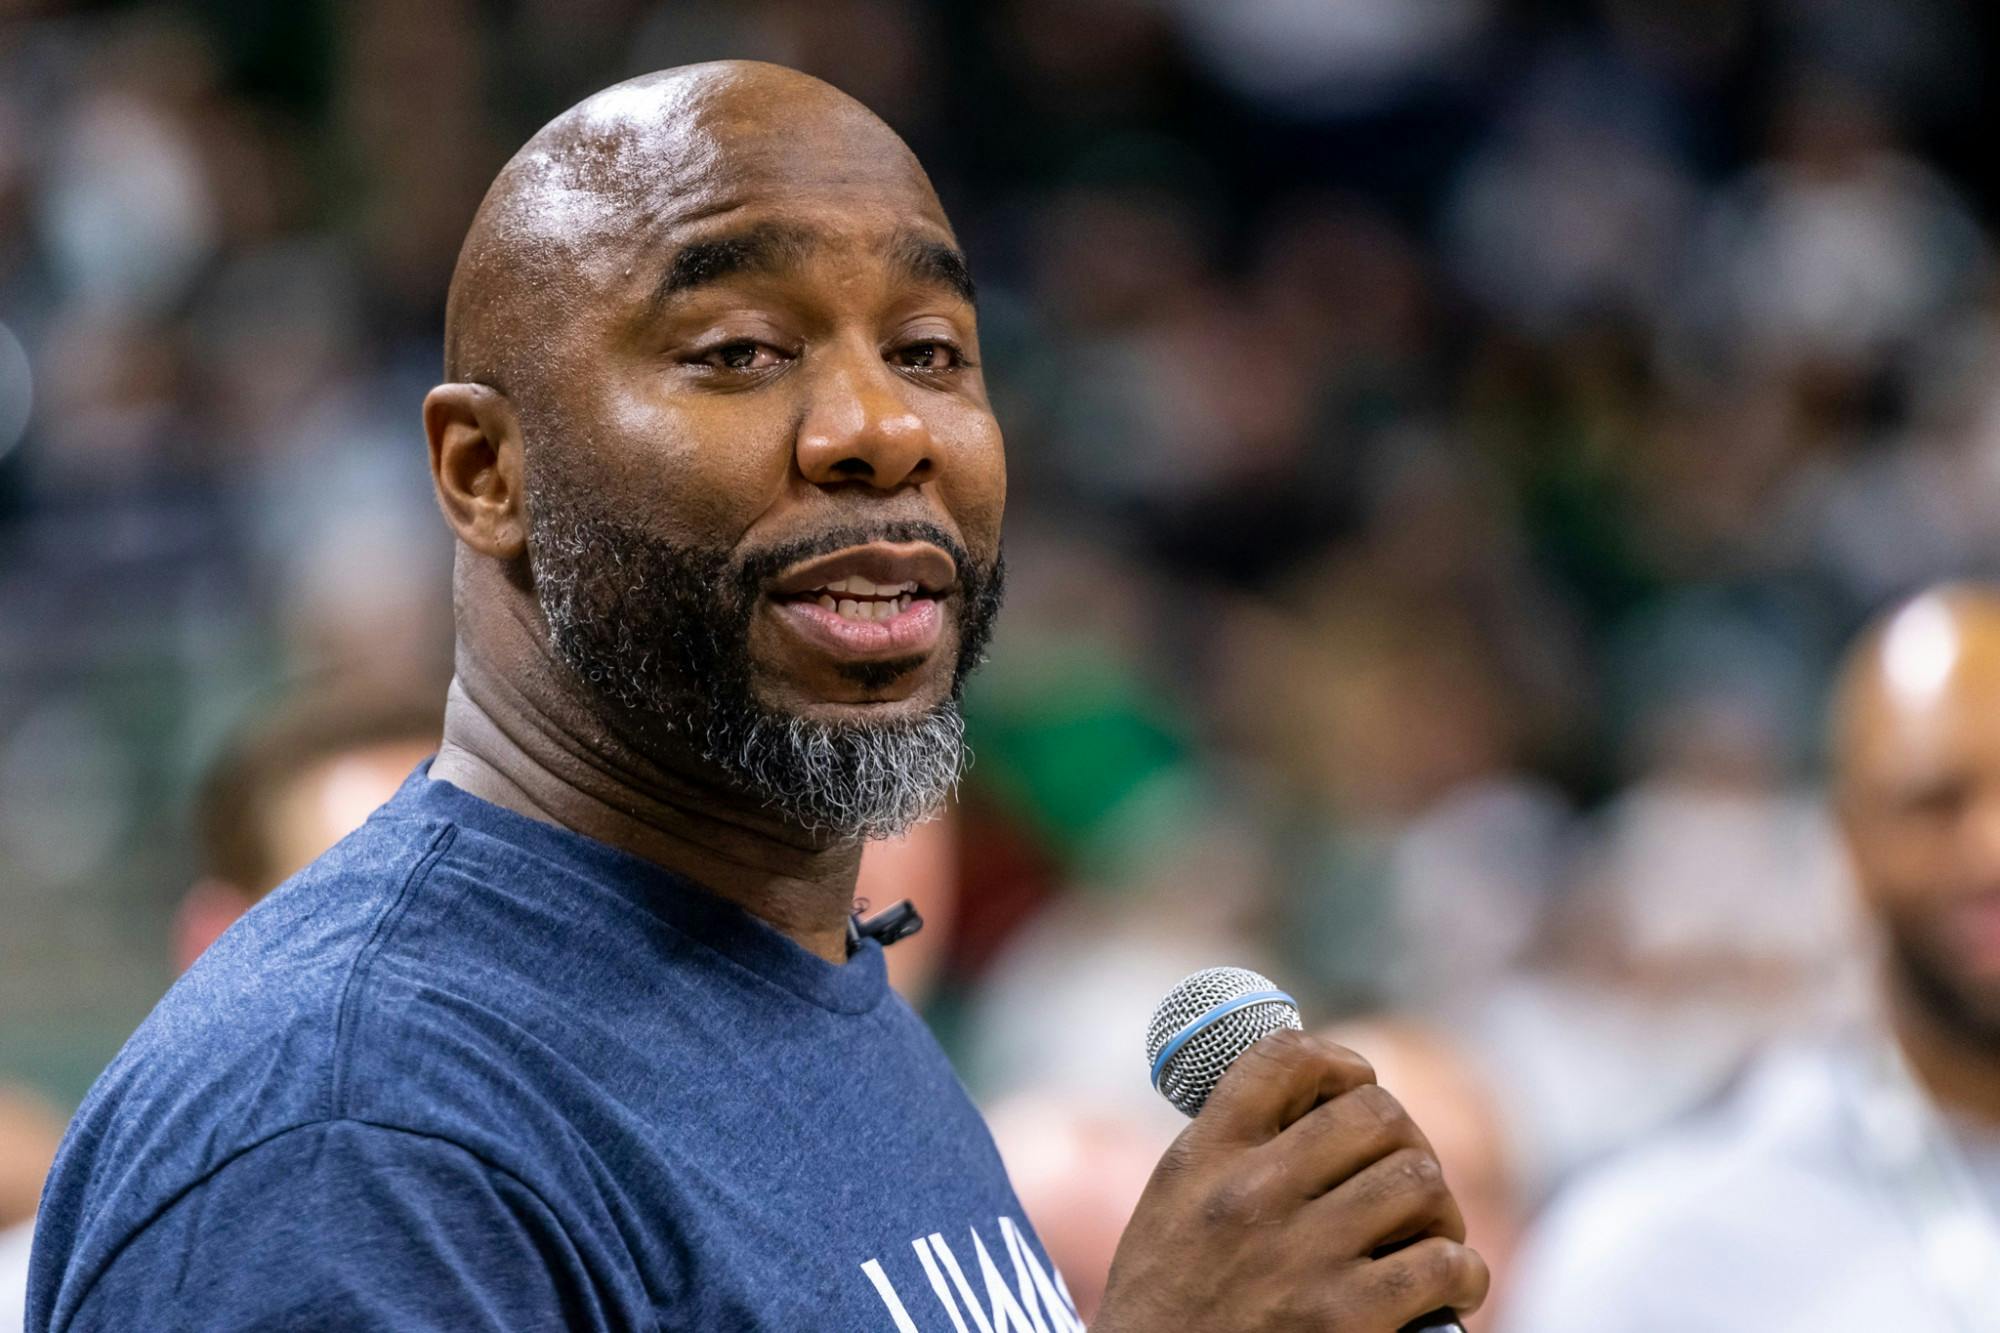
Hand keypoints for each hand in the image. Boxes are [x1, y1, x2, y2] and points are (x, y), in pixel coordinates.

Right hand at [1095, 1030, 1488, 1330]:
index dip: (1340, 1064)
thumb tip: (1310, 1104)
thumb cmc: (1169, 1307)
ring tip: (1427, 1235)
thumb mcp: (1172, 1205)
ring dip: (1438, 1210)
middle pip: (1374, 1114)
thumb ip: (1227, 1151)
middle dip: (1404, 1142)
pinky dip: (1462, 1273)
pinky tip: (1450, 1286)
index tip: (1356, 1087)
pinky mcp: (1343, 1320)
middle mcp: (1250, 1194)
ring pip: (1417, 1181)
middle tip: (1402, 1180)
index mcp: (1203, 1156)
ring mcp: (1299, 1256)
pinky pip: (1443, 1264)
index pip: (1284, 1057)